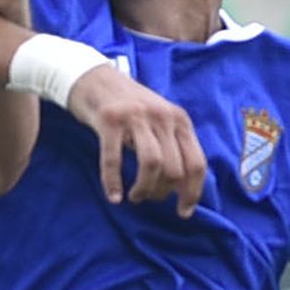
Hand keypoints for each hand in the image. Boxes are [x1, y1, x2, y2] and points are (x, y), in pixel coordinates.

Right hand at [67, 63, 207, 218]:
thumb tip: (182, 186)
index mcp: (179, 119)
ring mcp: (136, 117)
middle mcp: (162, 116)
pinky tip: (113, 196)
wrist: (93, 77)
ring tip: (135, 196)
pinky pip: (114, 160)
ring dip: (144, 189)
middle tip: (148, 197)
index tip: (183, 212)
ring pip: (152, 165)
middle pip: (174, 169)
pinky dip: (113, 183)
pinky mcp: (110, 120)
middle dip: (162, 193)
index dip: (192, 193)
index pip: (196, 163)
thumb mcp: (159, 119)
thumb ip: (173, 144)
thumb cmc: (128, 106)